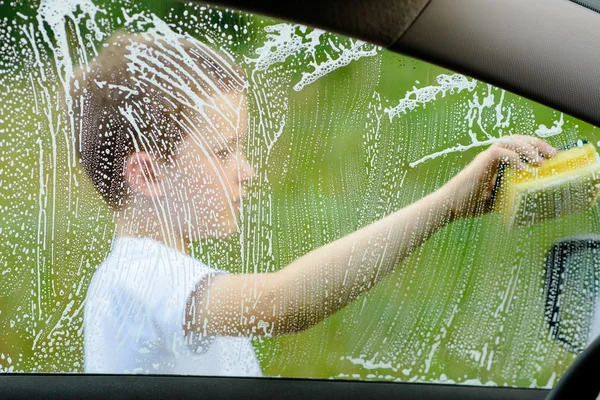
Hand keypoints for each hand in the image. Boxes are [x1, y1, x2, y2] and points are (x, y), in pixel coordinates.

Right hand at [439, 135, 557, 219]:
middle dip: (537, 143)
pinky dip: (513, 159)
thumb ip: (511, 194)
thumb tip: (533, 199)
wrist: (449, 206)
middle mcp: (491, 156)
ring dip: (528, 149)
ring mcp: (485, 158)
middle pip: (518, 139)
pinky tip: (522, 169)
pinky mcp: (480, 163)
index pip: (519, 146)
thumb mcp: (498, 199)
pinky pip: (499, 153)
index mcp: (496, 162)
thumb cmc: (470, 204)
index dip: (536, 147)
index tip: (552, 156)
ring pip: (510, 142)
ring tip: (539, 162)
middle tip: (553, 154)